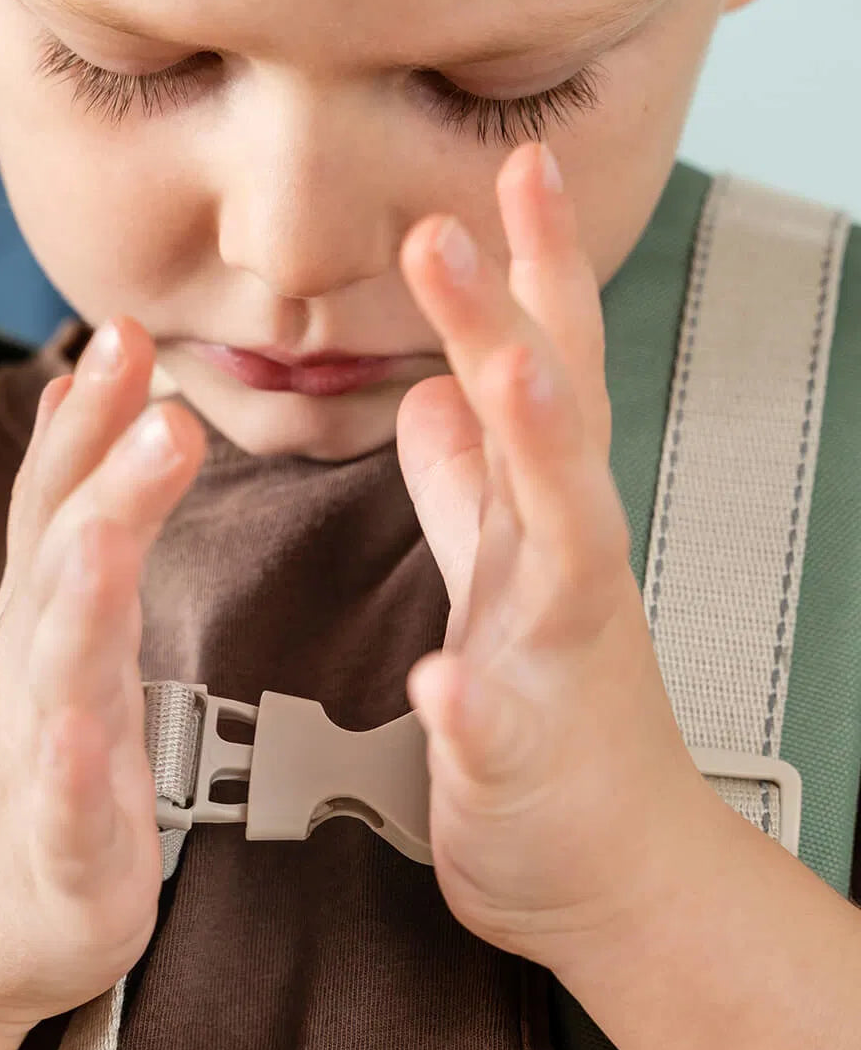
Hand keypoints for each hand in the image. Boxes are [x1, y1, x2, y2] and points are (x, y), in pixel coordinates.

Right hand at [0, 316, 205, 1027]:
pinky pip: (68, 804)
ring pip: (61, 668)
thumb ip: (75, 518)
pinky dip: (73, 767)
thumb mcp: (61, 625)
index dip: (95, 419)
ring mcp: (44, 756)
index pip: (68, 501)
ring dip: (82, 597)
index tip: (128, 331)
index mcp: (59, 619)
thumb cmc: (40, 757)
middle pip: (66, 560)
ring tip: (105, 537)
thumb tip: (77, 407)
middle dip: (106, 478)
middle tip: (154, 397)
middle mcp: (41, 670)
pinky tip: (78, 730)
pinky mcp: (63, 846)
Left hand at [396, 142, 710, 970]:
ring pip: (557, 549)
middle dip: (515, 318)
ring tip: (511, 374)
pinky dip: (472, 703)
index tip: (512, 175)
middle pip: (548, 428)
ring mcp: (553, 666)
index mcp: (542, 531)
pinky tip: (445, 681)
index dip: (528, 277)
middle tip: (476, 211)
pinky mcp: (520, 764)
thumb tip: (437, 399)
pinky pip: (494, 730)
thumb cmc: (557, 722)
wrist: (613, 874)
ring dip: (540, 460)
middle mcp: (563, 578)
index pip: (538, 380)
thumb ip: (468, 489)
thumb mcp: (504, 578)